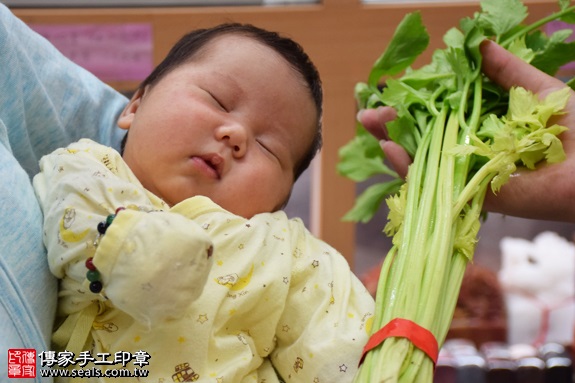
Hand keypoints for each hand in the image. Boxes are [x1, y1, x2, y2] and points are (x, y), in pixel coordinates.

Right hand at [358, 40, 574, 221]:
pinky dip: (408, 168)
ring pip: (420, 160)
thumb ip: (507, 70)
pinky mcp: (469, 193)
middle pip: (423, 139)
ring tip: (370, 124)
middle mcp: (470, 151)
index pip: (440, 115)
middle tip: (367, 113)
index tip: (390, 92)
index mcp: (484, 127)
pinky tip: (390, 149)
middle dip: (393, 126)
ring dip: (392, 144)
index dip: (414, 105)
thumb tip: (479, 44)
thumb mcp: (538, 89)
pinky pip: (433, 182)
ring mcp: (467, 173)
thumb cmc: (573, 127)